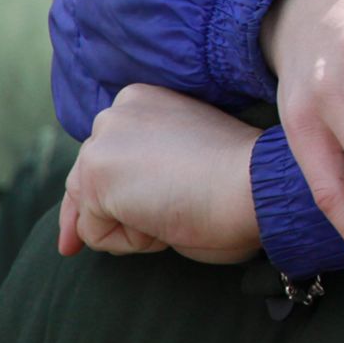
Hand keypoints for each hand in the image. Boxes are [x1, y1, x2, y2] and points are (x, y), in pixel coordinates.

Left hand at [58, 84, 263, 265]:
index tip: (157, 196)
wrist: (256, 184)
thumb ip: (144, 168)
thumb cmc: (239, 181)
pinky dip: (130, 242)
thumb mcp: (183, 160)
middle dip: (117, 210)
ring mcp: (102, 141)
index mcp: (143, 100)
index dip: (122, 191)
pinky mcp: (96, 174)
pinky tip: (165, 219)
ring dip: (131, 225)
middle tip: (174, 207)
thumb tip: (89, 219)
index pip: (108, 154)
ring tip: (177, 208)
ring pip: (90, 208)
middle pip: (87, 181)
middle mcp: (116, 111)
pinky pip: (95, 233)